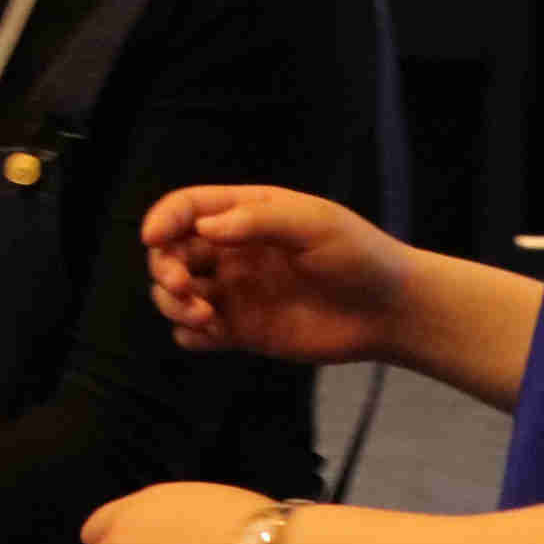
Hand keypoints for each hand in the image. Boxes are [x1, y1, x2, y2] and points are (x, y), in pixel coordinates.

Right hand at [142, 184, 410, 365]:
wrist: (391, 311)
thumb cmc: (359, 256)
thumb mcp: (314, 223)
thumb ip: (258, 220)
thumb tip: (203, 228)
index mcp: (246, 215)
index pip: (186, 209)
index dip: (161, 219)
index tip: (152, 238)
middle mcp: (232, 252)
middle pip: (170, 253)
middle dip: (163, 269)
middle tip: (183, 287)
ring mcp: (235, 292)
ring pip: (173, 294)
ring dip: (173, 303)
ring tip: (205, 317)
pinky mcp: (241, 330)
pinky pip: (193, 333)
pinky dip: (191, 333)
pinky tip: (216, 334)